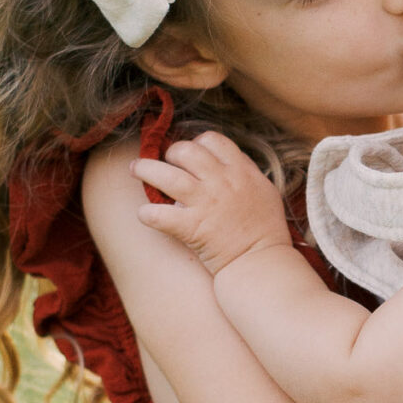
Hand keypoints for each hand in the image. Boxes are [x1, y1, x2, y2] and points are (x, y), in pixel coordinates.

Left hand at [133, 133, 291, 276]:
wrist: (262, 263)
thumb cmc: (267, 230)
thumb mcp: (265, 191)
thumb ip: (246, 172)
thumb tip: (230, 160)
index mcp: (240, 171)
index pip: (212, 140)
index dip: (197, 143)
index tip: (192, 155)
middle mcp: (220, 182)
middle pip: (185, 150)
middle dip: (170, 153)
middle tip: (165, 163)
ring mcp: (204, 204)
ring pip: (164, 175)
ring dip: (145, 169)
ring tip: (135, 170)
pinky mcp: (191, 228)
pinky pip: (158, 214)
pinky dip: (146, 213)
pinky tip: (145, 214)